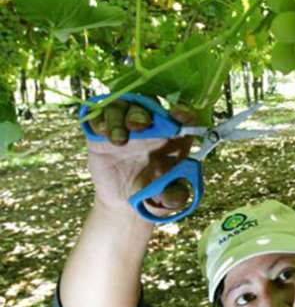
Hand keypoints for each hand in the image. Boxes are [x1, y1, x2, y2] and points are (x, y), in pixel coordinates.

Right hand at [86, 100, 197, 216]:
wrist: (125, 201)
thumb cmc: (154, 193)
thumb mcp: (167, 198)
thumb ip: (174, 197)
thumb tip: (176, 197)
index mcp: (175, 138)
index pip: (184, 117)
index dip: (183, 112)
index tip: (178, 115)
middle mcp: (152, 126)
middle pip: (149, 104)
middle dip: (142, 112)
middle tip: (139, 127)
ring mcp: (126, 126)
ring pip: (121, 105)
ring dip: (118, 118)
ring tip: (119, 140)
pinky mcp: (102, 133)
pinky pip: (98, 115)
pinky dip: (99, 120)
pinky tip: (102, 134)